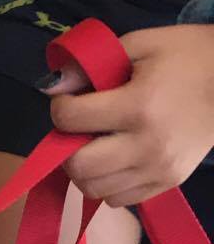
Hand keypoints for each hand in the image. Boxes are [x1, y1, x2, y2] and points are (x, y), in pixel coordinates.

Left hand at [51, 25, 213, 206]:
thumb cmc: (189, 57)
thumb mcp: (143, 44)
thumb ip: (95, 64)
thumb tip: (55, 85)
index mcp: (139, 105)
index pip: (72, 119)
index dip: (61, 108)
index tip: (70, 100)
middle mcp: (147, 144)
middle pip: (79, 167)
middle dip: (67, 148)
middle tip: (79, 132)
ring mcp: (159, 169)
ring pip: (94, 190)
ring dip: (85, 170)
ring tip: (96, 147)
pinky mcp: (168, 182)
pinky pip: (118, 199)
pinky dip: (107, 184)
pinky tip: (115, 162)